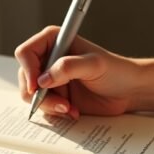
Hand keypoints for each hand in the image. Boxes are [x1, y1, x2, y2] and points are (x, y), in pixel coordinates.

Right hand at [15, 27, 138, 117]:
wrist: (128, 90)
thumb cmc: (116, 70)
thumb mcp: (95, 65)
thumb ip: (68, 67)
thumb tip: (43, 79)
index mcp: (54, 41)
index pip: (26, 52)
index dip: (28, 69)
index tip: (37, 86)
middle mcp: (49, 59)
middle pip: (25, 77)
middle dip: (39, 94)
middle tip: (60, 103)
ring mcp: (51, 78)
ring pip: (32, 95)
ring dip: (49, 105)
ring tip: (69, 108)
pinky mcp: (56, 95)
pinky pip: (44, 107)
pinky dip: (56, 112)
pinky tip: (73, 111)